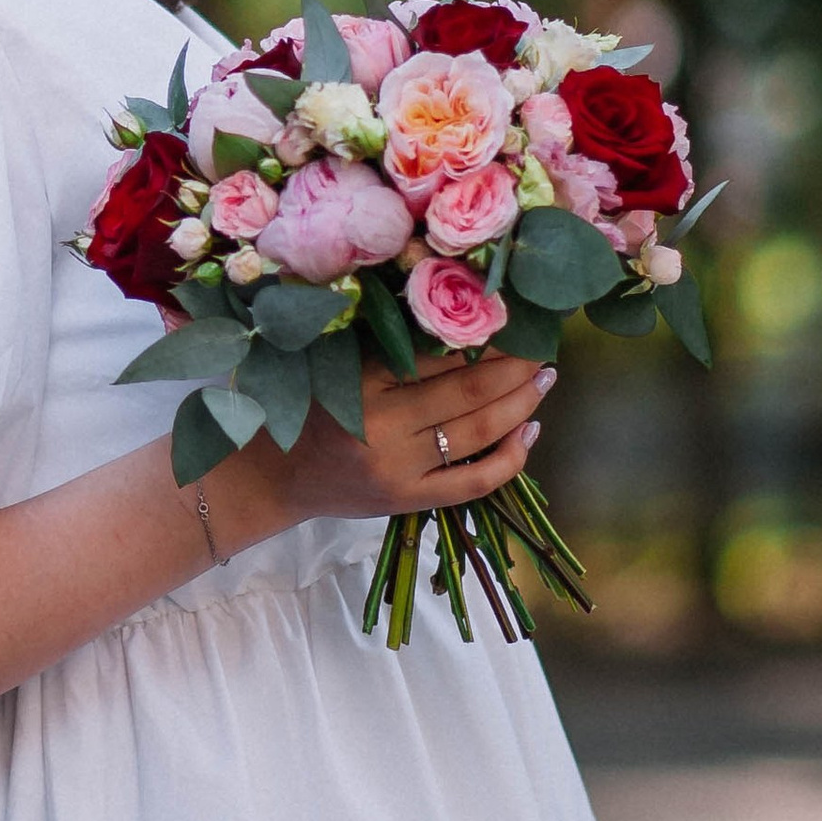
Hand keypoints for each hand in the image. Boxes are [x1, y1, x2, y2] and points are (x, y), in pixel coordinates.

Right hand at [243, 349, 552, 537]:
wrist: (278, 475)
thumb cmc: (311, 410)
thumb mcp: (341, 367)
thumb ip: (392, 350)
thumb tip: (466, 325)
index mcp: (361, 382)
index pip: (437, 354)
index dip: (481, 337)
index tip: (508, 320)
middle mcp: (382, 426)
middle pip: (468, 392)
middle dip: (514, 368)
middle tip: (541, 348)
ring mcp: (400, 469)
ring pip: (478, 432)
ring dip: (521, 404)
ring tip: (543, 380)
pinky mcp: (410, 500)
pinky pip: (474, 482)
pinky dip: (510, 458)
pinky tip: (530, 432)